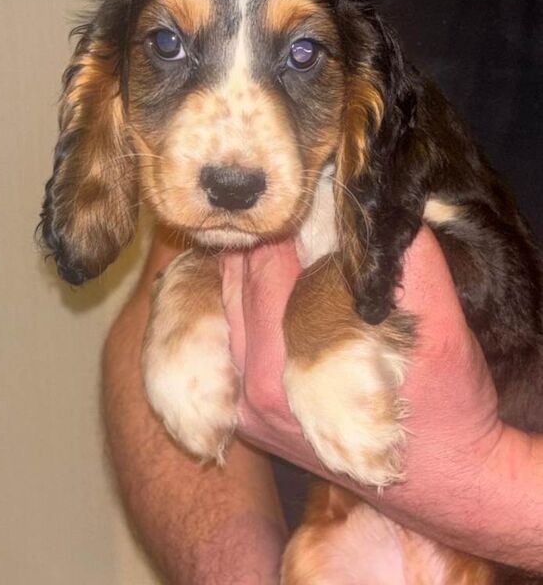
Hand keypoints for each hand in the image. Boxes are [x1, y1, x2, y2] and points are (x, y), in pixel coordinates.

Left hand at [221, 228, 541, 565]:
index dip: (287, 221)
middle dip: (264, 239)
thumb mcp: (440, 323)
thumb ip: (408, 257)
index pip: (269, 263)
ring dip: (246, 268)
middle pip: (239, 282)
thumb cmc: (445, 401)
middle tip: (286, 205)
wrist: (446, 477)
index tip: (304, 193)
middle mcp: (255, 391)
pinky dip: (238, 304)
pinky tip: (262, 282)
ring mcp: (244, 409)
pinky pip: (225, 341)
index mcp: (291, 365)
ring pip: (223, 308)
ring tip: (276, 235)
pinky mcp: (246, 419)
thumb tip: (377, 200)